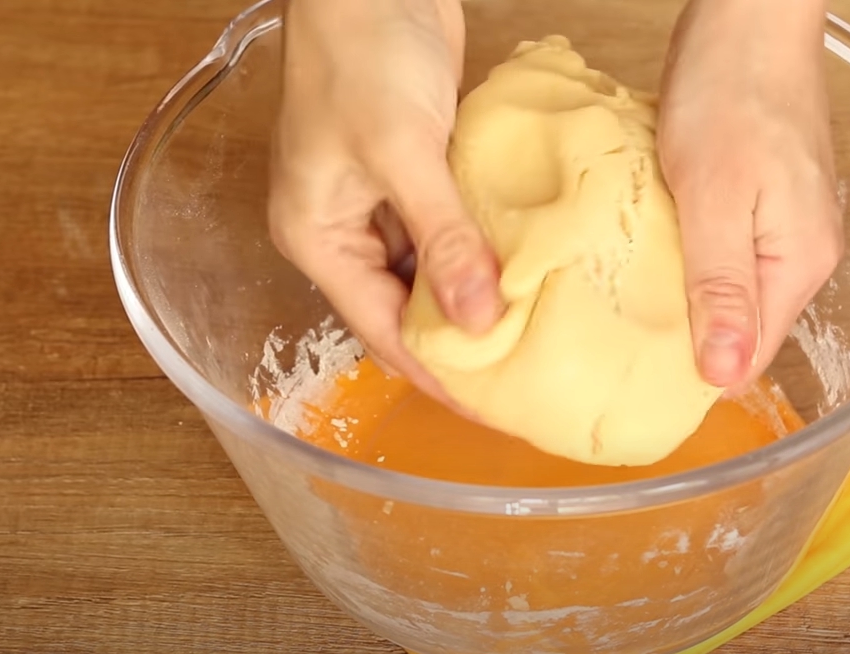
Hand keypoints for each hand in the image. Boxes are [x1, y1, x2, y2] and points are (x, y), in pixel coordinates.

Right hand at [268, 0, 502, 404]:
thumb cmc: (363, 51)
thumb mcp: (402, 152)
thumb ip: (443, 238)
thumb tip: (480, 319)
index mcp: (317, 237)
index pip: (380, 329)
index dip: (436, 372)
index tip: (491, 407)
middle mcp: (344, 228)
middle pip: (404, 309)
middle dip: (459, 345)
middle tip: (522, 380)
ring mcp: (380, 199)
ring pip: (430, 273)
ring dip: (476, 299)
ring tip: (532, 339)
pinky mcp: (415, 172)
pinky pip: (449, 231)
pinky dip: (481, 252)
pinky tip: (523, 273)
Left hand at [658, 0, 843, 394]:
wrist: (747, 17)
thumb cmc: (730, 94)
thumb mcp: (716, 197)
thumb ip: (722, 286)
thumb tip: (726, 375)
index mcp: (801, 262)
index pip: (751, 354)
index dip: (695, 373)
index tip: (635, 381)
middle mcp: (802, 252)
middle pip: (742, 326)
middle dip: (685, 340)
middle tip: (618, 344)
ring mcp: (784, 223)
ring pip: (728, 288)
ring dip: (682, 298)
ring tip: (626, 305)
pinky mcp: (761, 198)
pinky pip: (722, 252)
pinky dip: (685, 259)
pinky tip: (649, 255)